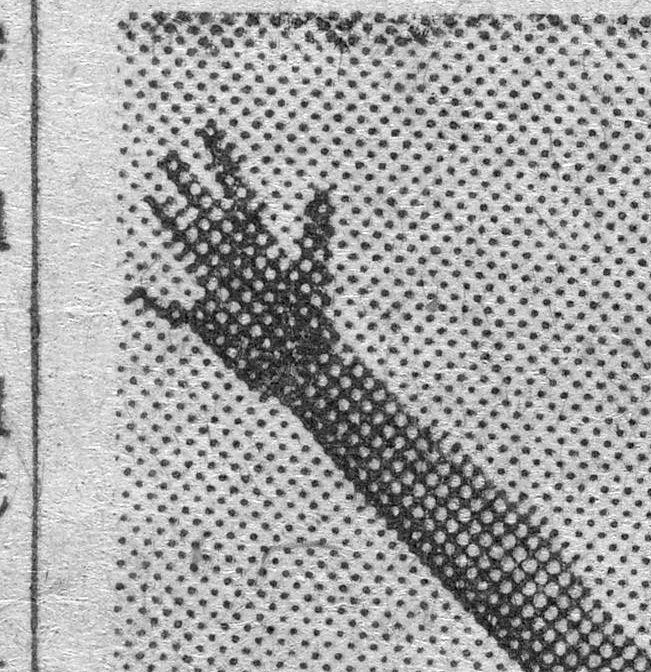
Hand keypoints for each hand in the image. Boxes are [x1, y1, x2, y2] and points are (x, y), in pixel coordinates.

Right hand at [136, 126, 334, 398]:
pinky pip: (175, 309)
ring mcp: (220, 286)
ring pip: (189, 248)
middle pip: (206, 214)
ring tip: (153, 199)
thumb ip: (315, 233)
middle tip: (169, 157)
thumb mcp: (313, 273)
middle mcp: (236, 260)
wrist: (302, 371)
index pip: (235, 193)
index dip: (222, 162)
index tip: (208, 130)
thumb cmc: (314, 326)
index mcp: (258, 244)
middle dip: (188, 186)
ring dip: (171, 224)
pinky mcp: (208, 320)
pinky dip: (154, 303)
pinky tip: (136, 294)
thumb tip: (323, 189)